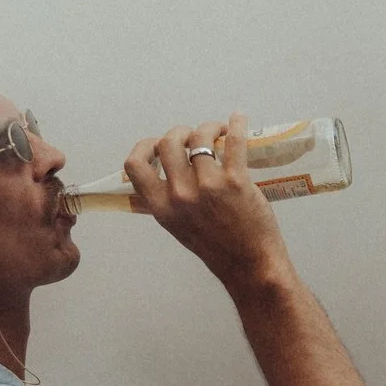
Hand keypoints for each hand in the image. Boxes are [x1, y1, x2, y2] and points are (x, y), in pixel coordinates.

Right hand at [125, 114, 291, 288]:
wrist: (250, 266)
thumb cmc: (218, 248)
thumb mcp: (179, 227)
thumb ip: (170, 201)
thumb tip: (167, 172)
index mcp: (161, 207)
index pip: (135, 165)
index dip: (145, 147)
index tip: (157, 143)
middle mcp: (180, 196)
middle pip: (168, 143)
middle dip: (179, 132)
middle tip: (193, 136)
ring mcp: (208, 187)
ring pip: (200, 138)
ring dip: (209, 128)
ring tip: (218, 131)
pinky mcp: (236, 182)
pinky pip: (234, 141)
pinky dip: (236, 125)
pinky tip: (238, 119)